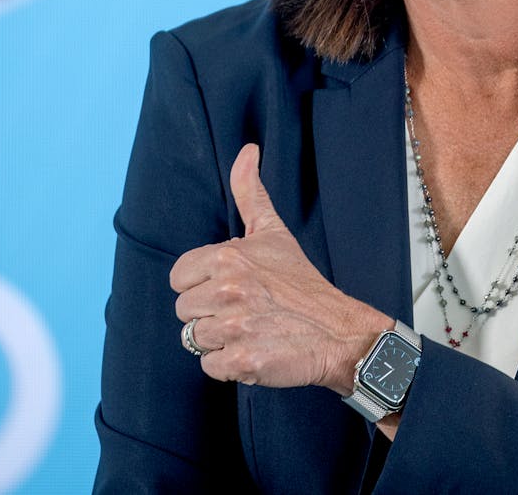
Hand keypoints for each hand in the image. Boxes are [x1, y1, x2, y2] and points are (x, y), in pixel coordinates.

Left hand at [170, 144, 390, 394]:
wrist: (338, 332)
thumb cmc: (302, 284)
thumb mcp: (274, 233)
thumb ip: (250, 192)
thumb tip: (247, 150)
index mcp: (228, 257)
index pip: (179, 278)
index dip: (202, 285)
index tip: (232, 288)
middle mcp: (229, 290)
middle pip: (184, 311)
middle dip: (211, 314)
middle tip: (247, 311)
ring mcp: (235, 327)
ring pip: (195, 339)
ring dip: (220, 340)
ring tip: (251, 330)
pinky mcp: (242, 360)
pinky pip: (210, 367)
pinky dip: (229, 365)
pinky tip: (254, 350)